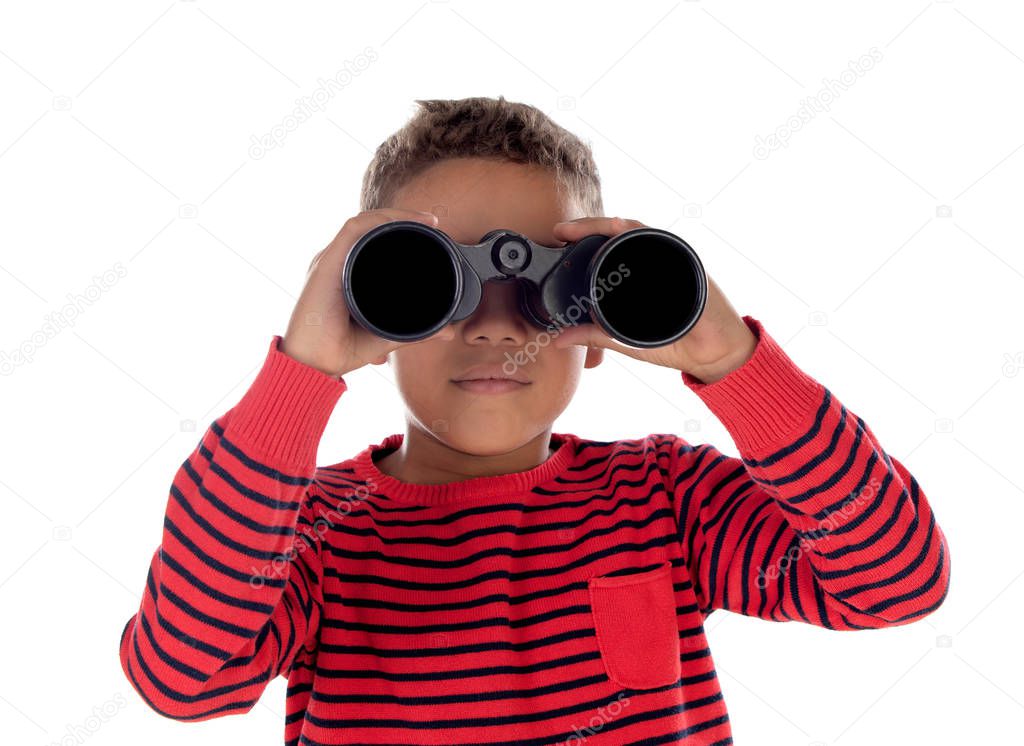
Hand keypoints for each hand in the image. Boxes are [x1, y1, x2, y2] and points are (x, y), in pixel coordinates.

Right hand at [281, 209, 455, 377]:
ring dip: (396, 216)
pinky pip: (354, 228)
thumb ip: (418, 332)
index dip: (402, 231)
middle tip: (433, 223)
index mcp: (348, 275)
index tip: (432, 232)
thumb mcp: (388, 336)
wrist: (315, 363)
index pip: (375, 242)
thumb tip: (448, 331)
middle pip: (372, 227)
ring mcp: (332, 260)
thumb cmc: (342, 350)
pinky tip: (399, 223)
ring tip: (424, 220)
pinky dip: (379, 221)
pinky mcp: (327, 262)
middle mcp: (339, 263)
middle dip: (403, 219)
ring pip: (365, 223)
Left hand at [550, 217, 756, 382]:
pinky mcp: (685, 265)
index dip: (585, 236)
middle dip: (589, 227)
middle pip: (620, 233)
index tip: (559, 235)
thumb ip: (594, 335)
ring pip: (637, 231)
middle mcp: (656, 261)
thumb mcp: (624, 340)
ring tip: (581, 228)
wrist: (715, 355)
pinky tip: (618, 228)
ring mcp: (672, 260)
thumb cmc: (675, 344)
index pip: (611, 246)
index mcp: (642, 274)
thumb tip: (558, 338)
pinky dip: (637, 233)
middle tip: (562, 231)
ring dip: (607, 226)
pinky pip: (660, 241)